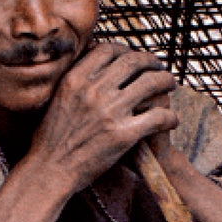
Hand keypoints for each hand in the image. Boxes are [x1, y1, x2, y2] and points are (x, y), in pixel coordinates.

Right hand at [27, 41, 177, 196]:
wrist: (49, 170)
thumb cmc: (50, 138)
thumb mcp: (56, 98)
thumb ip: (74, 79)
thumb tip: (90, 61)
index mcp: (76, 78)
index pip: (109, 50)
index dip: (127, 50)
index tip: (134, 58)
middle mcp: (94, 90)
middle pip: (134, 62)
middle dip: (151, 62)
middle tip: (159, 68)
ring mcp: (110, 112)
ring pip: (151, 84)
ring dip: (166, 82)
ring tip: (170, 86)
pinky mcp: (123, 135)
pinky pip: (158, 117)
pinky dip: (170, 116)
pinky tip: (172, 120)